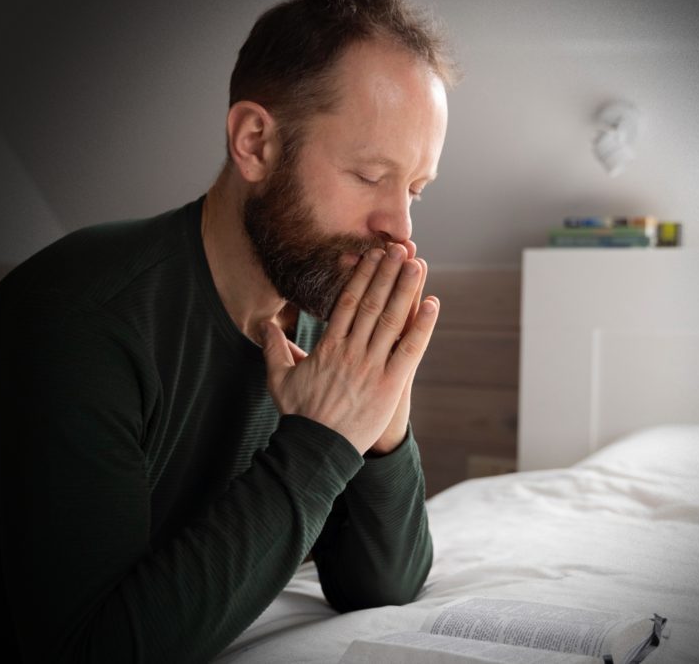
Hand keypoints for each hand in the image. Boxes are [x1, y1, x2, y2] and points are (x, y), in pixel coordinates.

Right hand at [261, 243, 439, 454]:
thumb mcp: (279, 379)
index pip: (347, 302)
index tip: (372, 256)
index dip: (362, 277)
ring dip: (406, 290)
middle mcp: (351, 351)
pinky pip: (410, 350)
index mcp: (328, 347)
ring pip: (391, 321)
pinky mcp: (390, 385)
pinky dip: (423, 326)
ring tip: (417, 265)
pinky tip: (433, 305)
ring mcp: (372, 367)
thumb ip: (274, 349)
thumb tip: (265, 325)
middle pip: (371, 304)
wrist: (316, 450)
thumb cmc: (299, 416)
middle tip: (399, 249)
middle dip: (387, 274)